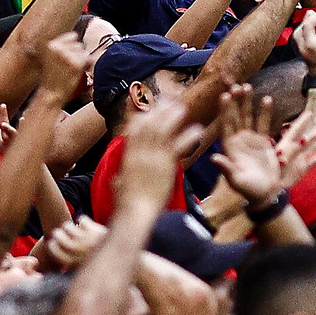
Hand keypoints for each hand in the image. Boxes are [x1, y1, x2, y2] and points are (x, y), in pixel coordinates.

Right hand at [117, 95, 203, 210]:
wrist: (135, 212)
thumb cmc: (126, 204)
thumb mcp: (118, 185)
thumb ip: (120, 177)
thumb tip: (118, 178)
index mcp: (128, 155)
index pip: (134, 129)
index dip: (142, 118)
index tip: (150, 112)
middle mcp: (139, 152)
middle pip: (150, 124)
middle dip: (158, 111)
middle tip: (168, 102)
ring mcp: (152, 156)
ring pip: (163, 130)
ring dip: (172, 117)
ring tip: (181, 108)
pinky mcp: (165, 164)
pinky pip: (178, 145)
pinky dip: (188, 135)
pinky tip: (197, 130)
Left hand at [210, 86, 282, 205]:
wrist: (264, 193)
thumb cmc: (247, 189)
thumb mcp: (236, 180)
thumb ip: (226, 168)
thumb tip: (213, 157)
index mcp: (228, 147)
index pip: (225, 124)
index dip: (224, 110)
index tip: (224, 95)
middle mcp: (237, 139)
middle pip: (235, 116)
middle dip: (235, 101)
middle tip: (236, 85)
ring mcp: (250, 139)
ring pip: (248, 116)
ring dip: (247, 102)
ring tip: (248, 86)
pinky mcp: (263, 140)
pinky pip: (263, 123)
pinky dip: (265, 112)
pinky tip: (266, 99)